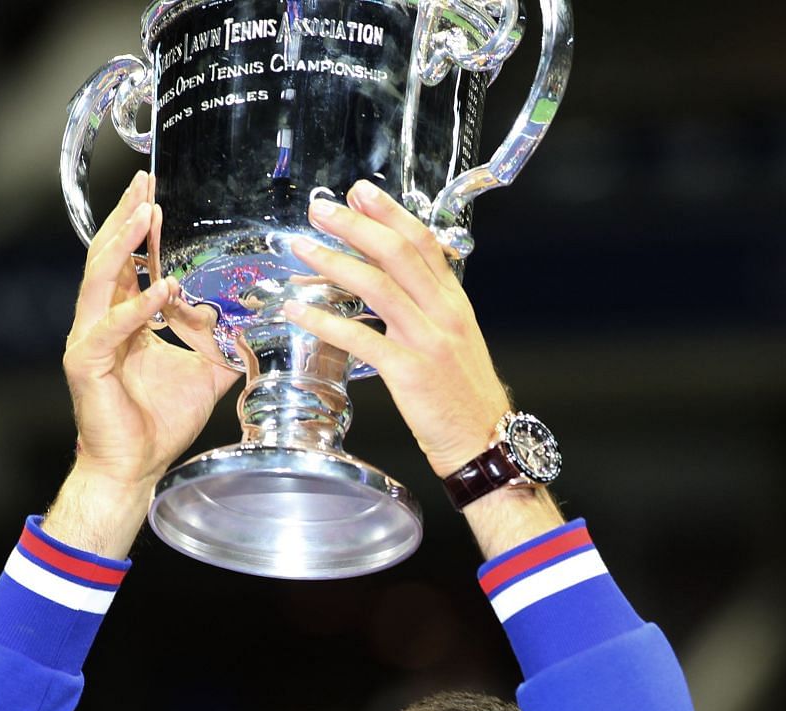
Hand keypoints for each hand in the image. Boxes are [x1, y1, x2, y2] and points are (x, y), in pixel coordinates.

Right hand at [53, 172, 239, 552]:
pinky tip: (161, 287)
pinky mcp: (87, 362)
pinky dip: (138, 305)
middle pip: (108, 255)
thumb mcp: (205, 372)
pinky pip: (113, 327)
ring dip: (125, 243)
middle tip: (145, 182)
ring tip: (146, 214)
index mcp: (122, 318)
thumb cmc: (159, 422)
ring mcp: (89, 339)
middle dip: (127, 216)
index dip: (141, 227)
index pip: (129, 260)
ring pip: (102, 278)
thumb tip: (251, 318)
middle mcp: (100, 321)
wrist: (135, 467)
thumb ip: (220, 341)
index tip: (157, 193)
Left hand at [284, 181, 511, 478]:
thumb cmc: (464, 397)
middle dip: (356, 226)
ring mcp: (428, 342)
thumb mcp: (455, 341)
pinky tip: (300, 311)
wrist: (485, 441)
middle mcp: (443, 315)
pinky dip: (325, 321)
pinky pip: (361, 338)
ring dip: (335, 263)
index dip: (390, 213)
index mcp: (454, 303)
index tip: (360, 193)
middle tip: (322, 210)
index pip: (423, 243)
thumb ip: (427, 308)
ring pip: (378, 287)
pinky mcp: (409, 372)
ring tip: (303, 249)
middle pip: (398, 254)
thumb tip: (390, 282)